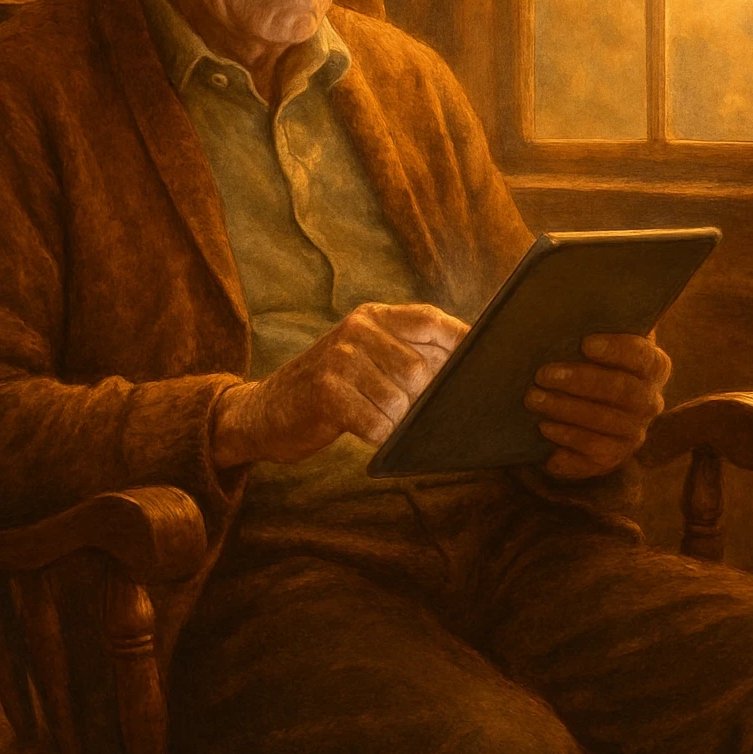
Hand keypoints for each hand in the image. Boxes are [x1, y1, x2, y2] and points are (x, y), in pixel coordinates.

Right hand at [212, 302, 468, 467]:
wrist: (265, 412)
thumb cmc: (331, 389)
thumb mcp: (364, 357)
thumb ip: (407, 353)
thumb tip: (468, 369)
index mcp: (373, 316)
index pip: (431, 321)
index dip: (462, 343)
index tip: (487, 363)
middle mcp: (356, 330)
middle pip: (421, 368)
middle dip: (423, 399)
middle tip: (407, 412)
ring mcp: (339, 358)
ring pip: (401, 400)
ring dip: (398, 422)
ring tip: (378, 420)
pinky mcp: (326, 392)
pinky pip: (376, 424)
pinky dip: (378, 437)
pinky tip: (365, 432)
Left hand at [524, 333, 671, 479]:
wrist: (588, 402)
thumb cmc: (588, 360)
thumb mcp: (597, 338)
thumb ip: (592, 323)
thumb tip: (566, 301)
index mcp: (652, 366)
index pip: (642, 357)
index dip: (616, 350)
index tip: (585, 343)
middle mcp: (649, 401)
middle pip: (621, 391)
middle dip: (580, 382)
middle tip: (543, 374)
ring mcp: (633, 432)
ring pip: (603, 423)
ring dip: (566, 411)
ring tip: (533, 399)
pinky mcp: (613, 457)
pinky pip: (592, 454)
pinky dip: (567, 442)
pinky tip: (544, 429)